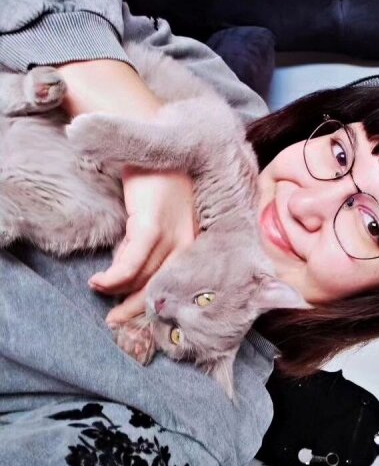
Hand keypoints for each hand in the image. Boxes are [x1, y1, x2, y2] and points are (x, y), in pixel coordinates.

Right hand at [89, 166, 197, 323]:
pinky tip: (100, 281)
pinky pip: (132, 264)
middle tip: (115, 323)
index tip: (134, 320)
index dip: (153, 306)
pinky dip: (114, 278)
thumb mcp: (159, 219)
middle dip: (136, 311)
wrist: (154, 143)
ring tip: (98, 289)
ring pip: (143, 279)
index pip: (176, 286)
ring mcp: (173, 235)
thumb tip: (126, 277)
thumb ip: (148, 248)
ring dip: (117, 292)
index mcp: (193, 243)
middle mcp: (188, 243)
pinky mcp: (153, 226)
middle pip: (161, 289)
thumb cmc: (156, 182)